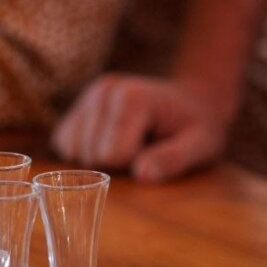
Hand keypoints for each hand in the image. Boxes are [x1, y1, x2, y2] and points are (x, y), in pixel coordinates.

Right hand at [51, 74, 230, 181]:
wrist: (190, 102)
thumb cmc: (198, 126)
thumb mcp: (202, 145)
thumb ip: (174, 158)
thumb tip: (142, 175)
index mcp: (131, 97)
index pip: (111, 155)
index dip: (134, 163)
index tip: (155, 147)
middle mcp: (103, 91)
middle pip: (90, 155)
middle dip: (116, 162)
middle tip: (144, 145)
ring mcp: (87, 97)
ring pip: (73, 152)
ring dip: (99, 157)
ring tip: (129, 142)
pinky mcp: (76, 108)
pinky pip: (64, 144)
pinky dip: (83, 152)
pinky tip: (109, 142)